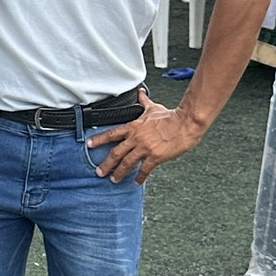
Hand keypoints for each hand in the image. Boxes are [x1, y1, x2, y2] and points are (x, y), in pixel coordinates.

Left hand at [87, 87, 205, 183]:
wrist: (185, 123)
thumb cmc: (170, 116)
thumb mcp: (153, 108)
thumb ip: (143, 102)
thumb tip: (140, 92)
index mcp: (134, 127)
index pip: (112, 134)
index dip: (99, 139)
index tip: (89, 144)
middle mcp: (136, 138)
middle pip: (116, 152)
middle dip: (106, 164)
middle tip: (99, 171)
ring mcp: (145, 148)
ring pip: (127, 163)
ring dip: (119, 172)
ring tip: (114, 179)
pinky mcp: (156, 157)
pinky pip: (144, 170)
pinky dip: (140, 177)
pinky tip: (137, 182)